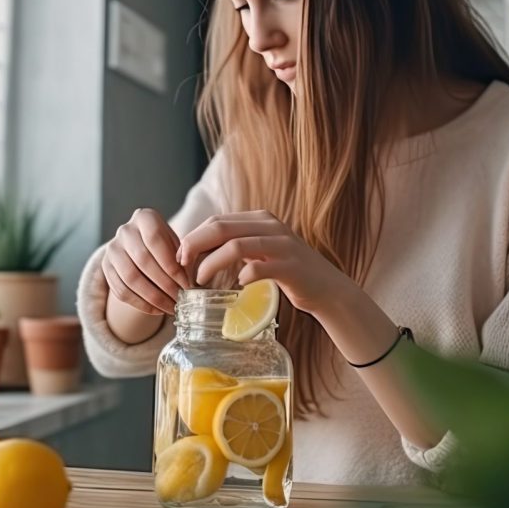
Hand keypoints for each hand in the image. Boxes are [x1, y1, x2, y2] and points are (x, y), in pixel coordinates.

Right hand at [102, 208, 190, 315]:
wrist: (143, 247)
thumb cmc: (167, 246)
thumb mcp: (177, 244)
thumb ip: (183, 257)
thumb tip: (187, 281)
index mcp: (144, 217)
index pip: (155, 240)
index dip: (172, 265)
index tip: (187, 284)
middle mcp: (125, 231)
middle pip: (143, 260)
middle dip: (165, 284)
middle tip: (181, 299)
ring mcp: (112, 250)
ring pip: (131, 278)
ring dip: (153, 298)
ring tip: (171, 307)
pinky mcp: (106, 268)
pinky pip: (121, 291)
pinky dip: (141, 304)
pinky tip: (157, 310)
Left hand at [176, 210, 362, 319]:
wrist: (327, 289)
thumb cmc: (288, 272)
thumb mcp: (261, 250)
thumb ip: (237, 243)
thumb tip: (198, 249)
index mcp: (260, 219)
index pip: (217, 221)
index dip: (194, 237)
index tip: (180, 257)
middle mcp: (271, 226)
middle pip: (221, 228)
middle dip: (195, 245)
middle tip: (182, 266)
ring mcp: (282, 245)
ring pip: (236, 246)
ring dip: (211, 263)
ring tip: (199, 280)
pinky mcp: (291, 267)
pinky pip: (259, 268)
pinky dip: (242, 276)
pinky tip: (236, 286)